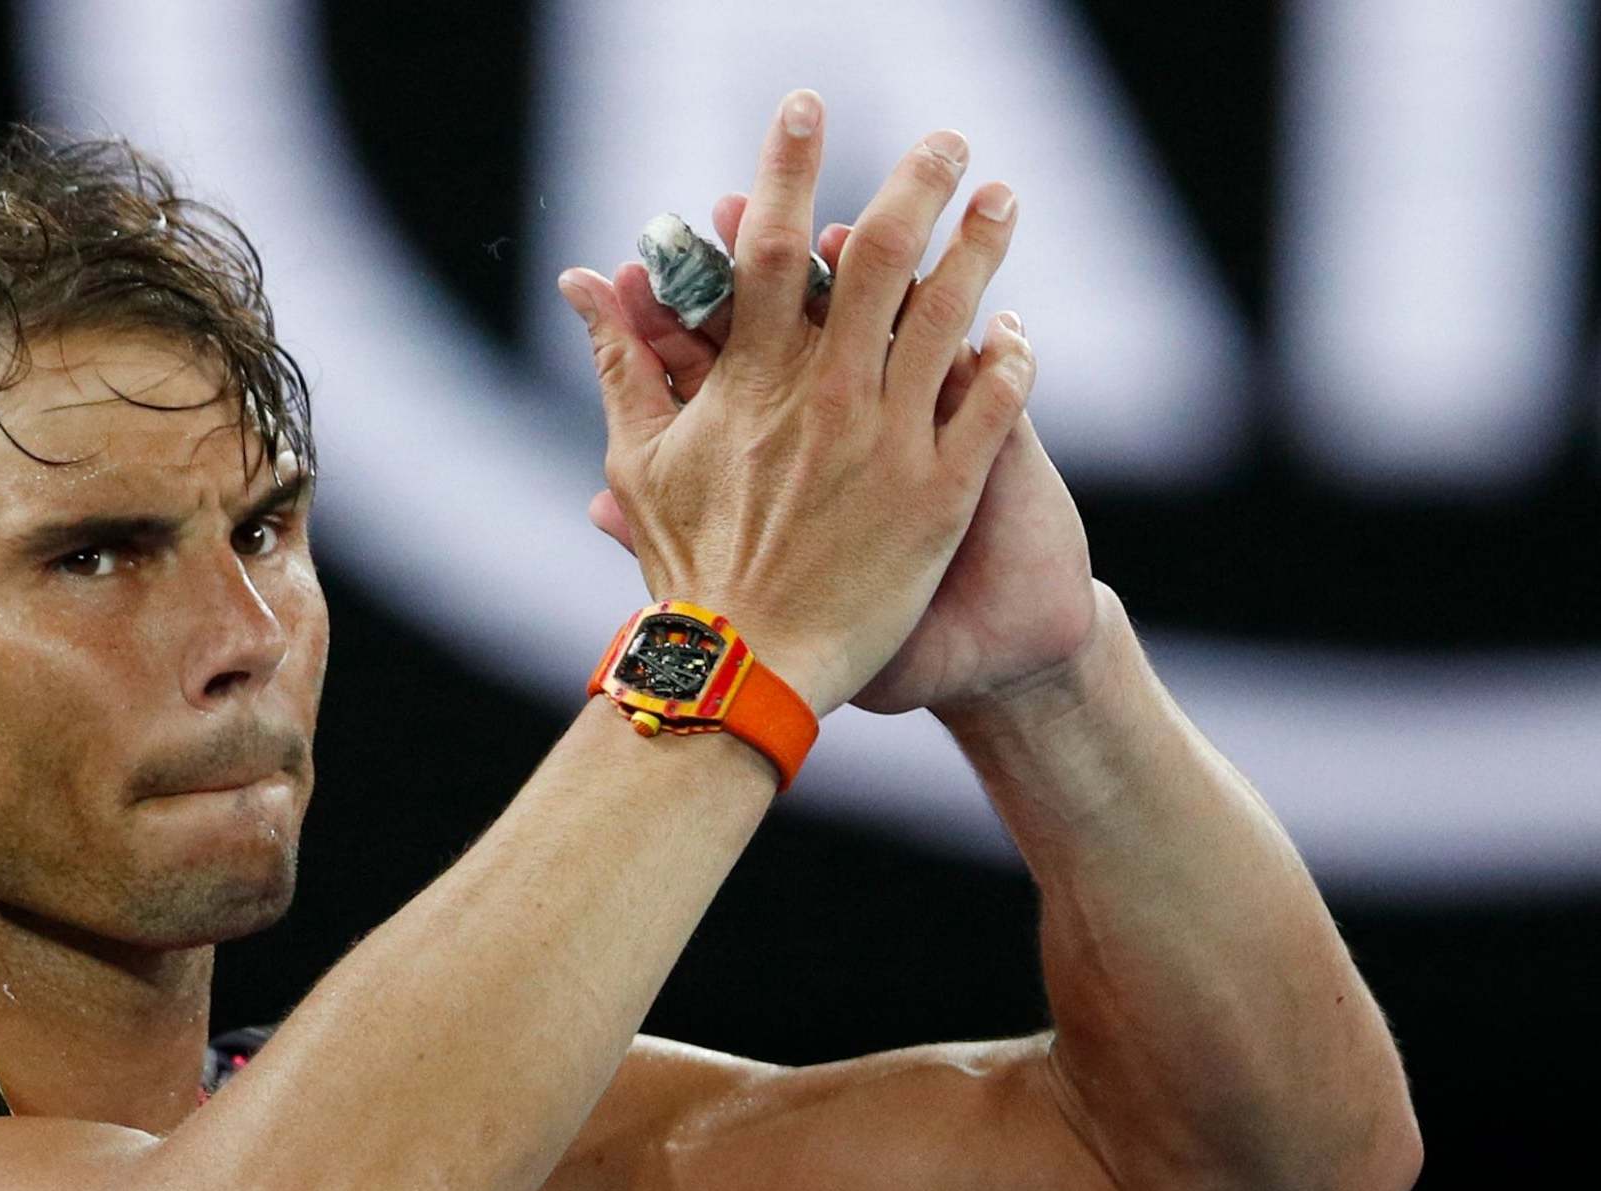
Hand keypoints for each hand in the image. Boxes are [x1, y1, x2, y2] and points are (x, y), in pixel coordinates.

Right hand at [558, 91, 1034, 718]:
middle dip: (914, 185)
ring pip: (949, 316)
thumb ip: (622, 363)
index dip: (786, 171)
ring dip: (980, 247)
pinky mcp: (941, 497)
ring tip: (1002, 196)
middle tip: (944, 138)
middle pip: (879, 260)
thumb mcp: (640, 460)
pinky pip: (992, 405)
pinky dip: (1009, 357)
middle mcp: (826, 399)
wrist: (747, 671)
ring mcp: (890, 446)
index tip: (804, 108)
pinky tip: (1017, 327)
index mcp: (753, 384)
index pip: (772, 250)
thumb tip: (583, 287)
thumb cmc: (687, 571)